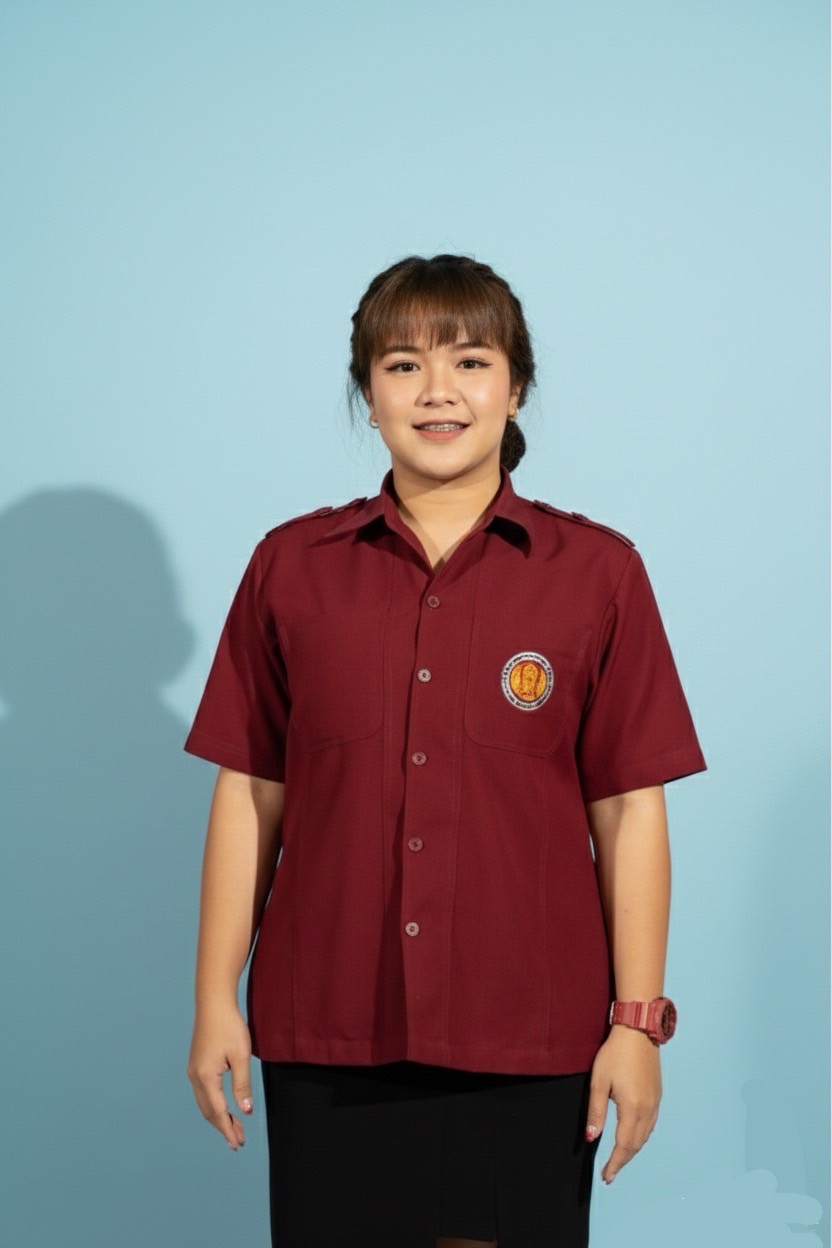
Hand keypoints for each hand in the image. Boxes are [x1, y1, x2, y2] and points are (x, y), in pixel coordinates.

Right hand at [186, 1003, 254, 1150]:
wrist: (213, 1003)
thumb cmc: (229, 1026)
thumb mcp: (241, 1056)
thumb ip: (242, 1086)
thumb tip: (245, 1111)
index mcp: (205, 1077)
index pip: (218, 1112)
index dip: (228, 1130)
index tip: (237, 1144)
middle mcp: (195, 1077)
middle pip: (208, 1112)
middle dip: (223, 1128)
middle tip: (238, 1141)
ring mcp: (193, 1071)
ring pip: (205, 1103)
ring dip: (219, 1118)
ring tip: (235, 1128)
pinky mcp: (196, 1064)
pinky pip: (204, 1093)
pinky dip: (214, 1105)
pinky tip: (224, 1108)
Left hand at [585, 1025, 661, 1183]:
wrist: (638, 1030)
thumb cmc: (616, 1053)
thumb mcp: (599, 1081)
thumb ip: (596, 1112)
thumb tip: (590, 1138)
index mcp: (633, 1108)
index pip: (623, 1145)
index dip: (614, 1163)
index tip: (606, 1176)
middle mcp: (648, 1109)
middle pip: (636, 1144)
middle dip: (623, 1160)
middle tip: (610, 1173)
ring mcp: (655, 1102)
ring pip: (645, 1136)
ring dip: (632, 1150)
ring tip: (619, 1158)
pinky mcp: (657, 1094)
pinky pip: (650, 1124)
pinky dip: (640, 1137)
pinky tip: (632, 1136)